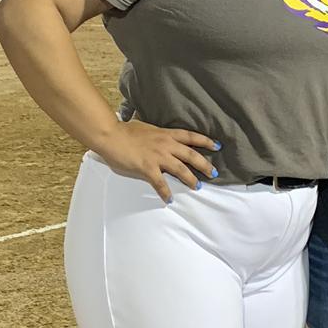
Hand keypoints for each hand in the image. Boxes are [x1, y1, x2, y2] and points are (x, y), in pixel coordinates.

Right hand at [97, 121, 220, 202]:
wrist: (111, 136)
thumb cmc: (124, 131)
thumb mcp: (146, 128)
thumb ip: (155, 133)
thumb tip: (157, 135)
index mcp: (165, 134)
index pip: (190, 136)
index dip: (205, 141)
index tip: (217, 146)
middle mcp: (166, 145)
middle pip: (191, 155)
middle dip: (204, 164)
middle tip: (214, 173)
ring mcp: (158, 157)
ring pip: (181, 169)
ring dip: (191, 179)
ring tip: (197, 186)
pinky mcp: (148, 168)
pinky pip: (160, 183)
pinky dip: (165, 192)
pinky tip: (169, 199)